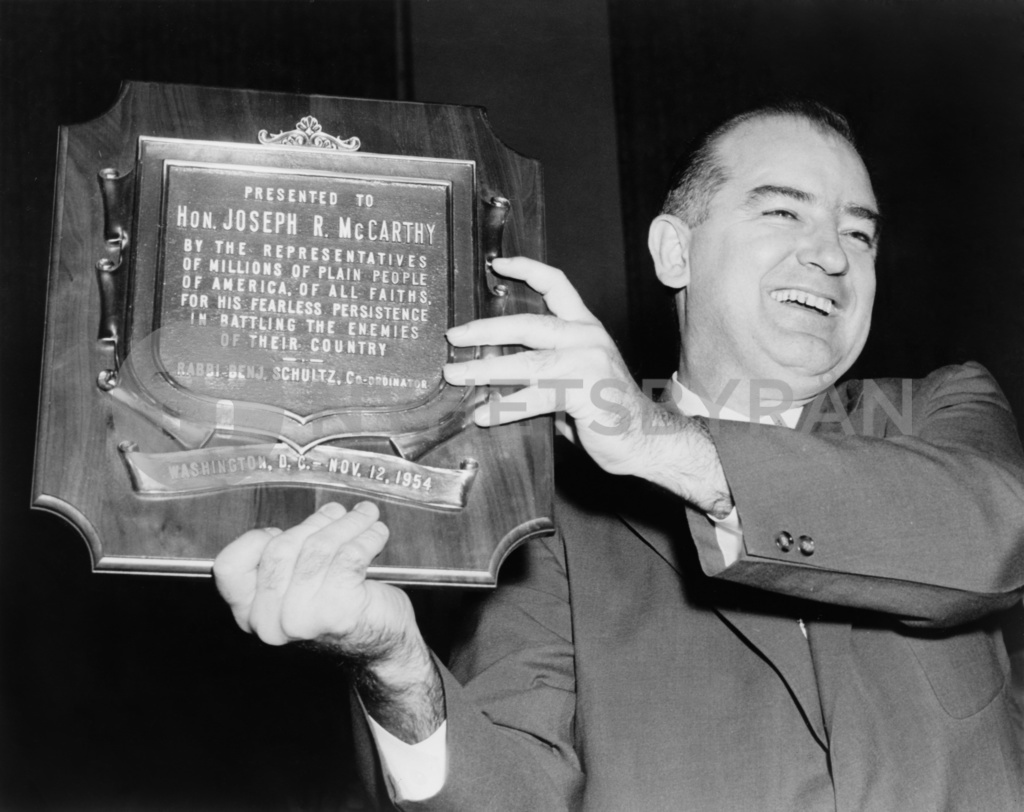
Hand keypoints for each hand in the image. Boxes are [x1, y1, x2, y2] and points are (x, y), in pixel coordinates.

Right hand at [214, 501, 443, 741]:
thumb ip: (290, 561)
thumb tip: (312, 519)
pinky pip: (349, 556)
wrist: (381, 649)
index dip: (257, 540)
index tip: (284, 530)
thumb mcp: (301, 590)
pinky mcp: (337, 611)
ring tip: (366, 515)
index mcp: (251, 614)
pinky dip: (368, 537)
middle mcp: (269, 622)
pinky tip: (377, 532)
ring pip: (319, 548)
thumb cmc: (343, 611)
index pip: (231, 566)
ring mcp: (301, 619)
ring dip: (349, 524)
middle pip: (281, 547)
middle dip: (317, 523)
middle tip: (341, 513)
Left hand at [444, 257, 661, 474]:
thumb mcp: (577, 377)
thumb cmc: (608, 410)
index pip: (557, 285)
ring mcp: (586, 363)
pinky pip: (534, 398)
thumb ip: (545, 369)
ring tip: (456, 375)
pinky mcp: (583, 391)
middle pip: (528, 323)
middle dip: (484, 330)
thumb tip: (495, 372)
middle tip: (455, 336)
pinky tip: (484, 415)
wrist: (647, 438)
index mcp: (585, 328)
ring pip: (524, 361)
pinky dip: (504, 408)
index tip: (496, 265)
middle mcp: (586, 338)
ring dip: (483, 369)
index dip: (526, 269)